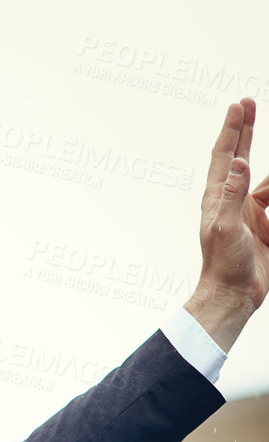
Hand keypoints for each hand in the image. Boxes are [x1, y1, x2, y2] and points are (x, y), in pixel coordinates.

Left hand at [184, 97, 268, 349]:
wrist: (234, 297)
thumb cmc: (223, 266)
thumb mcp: (225, 227)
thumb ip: (232, 194)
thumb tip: (237, 161)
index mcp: (218, 199)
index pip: (225, 155)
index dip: (232, 129)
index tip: (238, 105)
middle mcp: (232, 201)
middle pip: (241, 157)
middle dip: (245, 131)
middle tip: (247, 104)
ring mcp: (249, 213)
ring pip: (268, 184)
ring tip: (263, 220)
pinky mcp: (264, 227)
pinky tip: (268, 215)